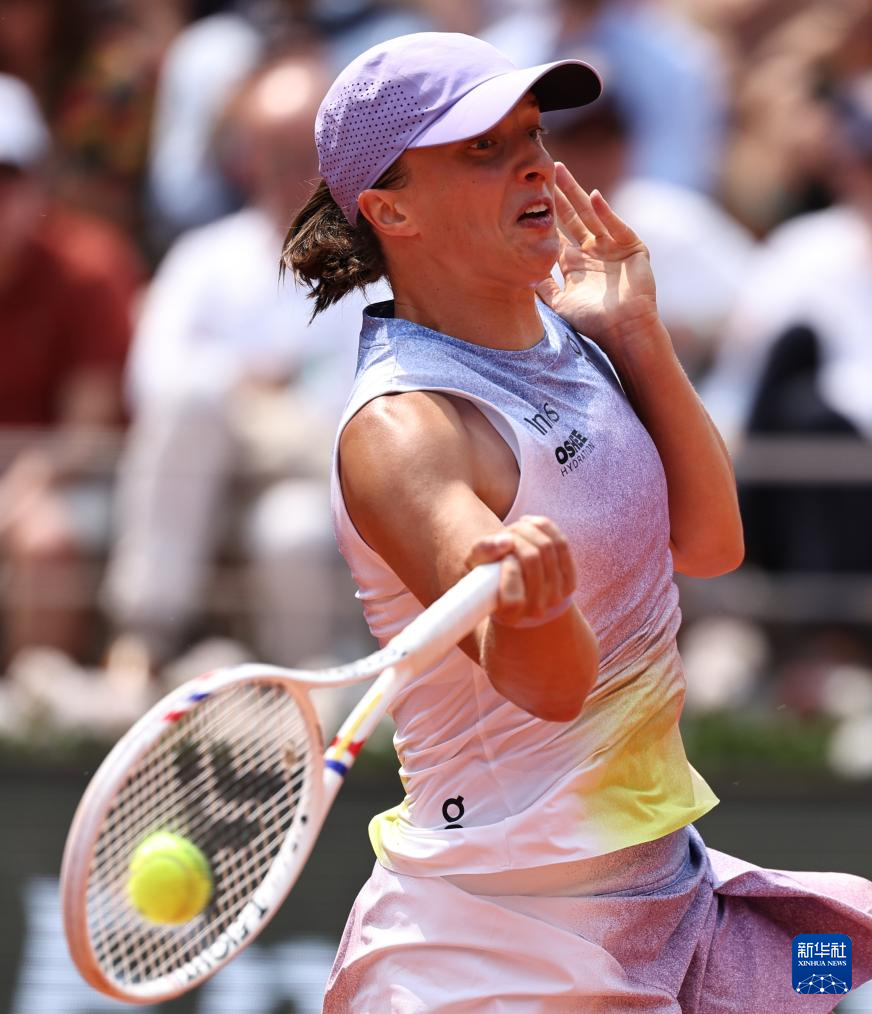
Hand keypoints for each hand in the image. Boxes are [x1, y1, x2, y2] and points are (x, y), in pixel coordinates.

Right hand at [465, 515, 575, 625]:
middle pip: (531, 558)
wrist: (517, 584)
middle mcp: (535, 610)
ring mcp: (556, 597)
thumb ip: (483, 551)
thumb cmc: (489, 572)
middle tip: (506, 535)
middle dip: (516, 539)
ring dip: (528, 530)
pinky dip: (544, 528)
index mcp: (509, 614)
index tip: (502, 558)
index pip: (512, 598)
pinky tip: (530, 525)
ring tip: (516, 530)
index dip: (508, 570)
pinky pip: (561, 543)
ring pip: (546, 546)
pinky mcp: (570, 582)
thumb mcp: (476, 563)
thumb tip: (507, 541)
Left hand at [536, 163, 658, 353]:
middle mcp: (593, 251)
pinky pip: (616, 226)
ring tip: (561, 172)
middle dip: (558, 195)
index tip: (527, 197)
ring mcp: (612, 246)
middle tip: (544, 172)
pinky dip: (606, 213)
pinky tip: (594, 197)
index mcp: (576, 263)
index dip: (544, 215)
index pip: (557, 233)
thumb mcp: (560, 303)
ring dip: (577, 193)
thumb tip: (520, 275)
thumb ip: (543, 288)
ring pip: (591, 214)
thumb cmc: (593, 321)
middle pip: (572, 217)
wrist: (623, 330)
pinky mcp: (632, 246)